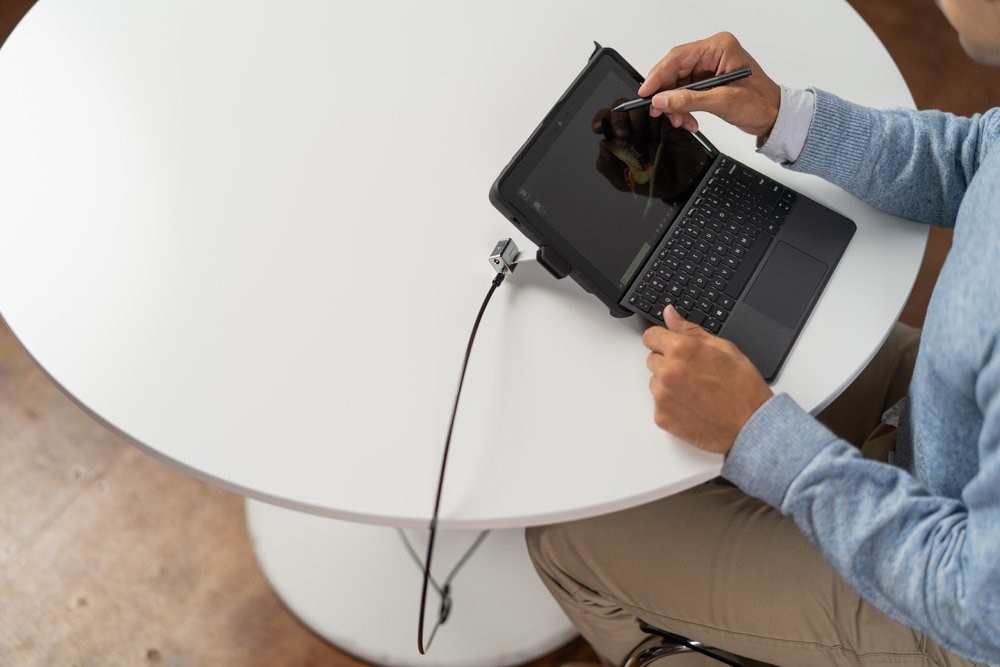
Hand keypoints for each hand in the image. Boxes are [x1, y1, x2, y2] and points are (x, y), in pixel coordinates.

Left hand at [590, 100, 713, 203]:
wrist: (684, 184)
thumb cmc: (654, 181)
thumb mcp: (624, 180)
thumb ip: (607, 164)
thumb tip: (602, 143)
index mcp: (620, 139)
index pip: (605, 119)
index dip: (601, 119)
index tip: (599, 128)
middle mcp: (634, 127)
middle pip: (621, 107)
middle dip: (618, 118)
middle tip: (623, 133)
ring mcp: (651, 121)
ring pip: (640, 105)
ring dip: (641, 121)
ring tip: (649, 142)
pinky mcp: (670, 119)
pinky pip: (663, 108)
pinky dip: (663, 115)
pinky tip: (662, 135)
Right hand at [637, 32, 780, 138]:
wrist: (774, 116)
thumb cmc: (760, 102)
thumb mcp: (722, 101)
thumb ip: (689, 100)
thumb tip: (662, 100)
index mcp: (719, 48)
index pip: (679, 57)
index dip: (658, 75)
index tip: (646, 92)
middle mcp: (713, 54)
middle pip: (675, 71)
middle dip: (667, 95)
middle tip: (658, 111)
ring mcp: (710, 67)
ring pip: (677, 84)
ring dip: (675, 105)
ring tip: (680, 120)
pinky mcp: (708, 81)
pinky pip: (685, 93)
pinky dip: (683, 108)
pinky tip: (688, 119)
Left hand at [643, 306, 772, 453]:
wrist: (751, 426)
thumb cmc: (743, 388)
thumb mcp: (724, 348)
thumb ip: (690, 330)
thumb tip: (670, 314)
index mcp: (682, 350)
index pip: (650, 336)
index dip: (663, 340)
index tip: (671, 346)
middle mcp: (668, 372)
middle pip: (653, 359)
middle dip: (669, 363)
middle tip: (694, 373)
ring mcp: (662, 396)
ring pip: (655, 382)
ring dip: (669, 384)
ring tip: (696, 391)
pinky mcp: (662, 417)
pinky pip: (659, 404)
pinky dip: (672, 405)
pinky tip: (693, 406)